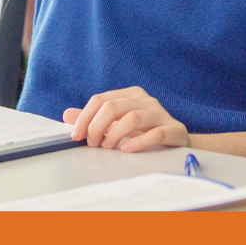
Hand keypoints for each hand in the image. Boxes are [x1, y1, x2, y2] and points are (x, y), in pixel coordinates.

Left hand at [63, 86, 189, 151]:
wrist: (179, 142)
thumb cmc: (145, 131)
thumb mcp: (118, 124)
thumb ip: (94, 119)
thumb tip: (66, 114)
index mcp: (130, 94)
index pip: (100, 100)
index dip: (85, 117)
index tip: (76, 135)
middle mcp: (145, 99)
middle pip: (113, 107)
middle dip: (97, 126)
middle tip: (92, 144)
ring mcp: (160, 113)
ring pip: (133, 117)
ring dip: (115, 134)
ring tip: (107, 148)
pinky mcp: (174, 129)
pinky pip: (155, 133)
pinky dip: (139, 142)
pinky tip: (127, 150)